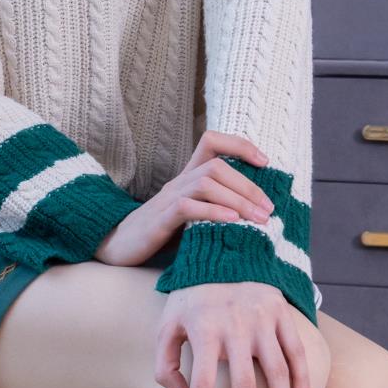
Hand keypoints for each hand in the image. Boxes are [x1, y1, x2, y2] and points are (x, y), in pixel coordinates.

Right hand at [94, 129, 276, 268]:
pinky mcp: (160, 219)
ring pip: (206, 183)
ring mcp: (168, 198)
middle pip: (217, 166)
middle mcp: (179, 181)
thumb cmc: (161, 232)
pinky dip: (214, 212)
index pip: (212, 142)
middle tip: (268, 209)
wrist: (118, 245)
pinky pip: (188, 207)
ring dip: (238, 200)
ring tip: (258, 218)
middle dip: (248, 186)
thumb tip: (256, 213)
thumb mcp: (193, 214)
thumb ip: (215, 207)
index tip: (265, 163)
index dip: (240, 145)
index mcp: (187, 177)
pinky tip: (232, 221)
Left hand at [155, 281, 320, 387]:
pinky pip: (296, 351)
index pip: (201, 387)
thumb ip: (166, 365)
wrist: (222, 254)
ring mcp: (263, 320)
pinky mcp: (282, 314)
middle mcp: (236, 326)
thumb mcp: (166, 326)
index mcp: (204, 331)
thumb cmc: (191, 299)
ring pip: (277, 373)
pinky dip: (301, 380)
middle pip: (243, 386)